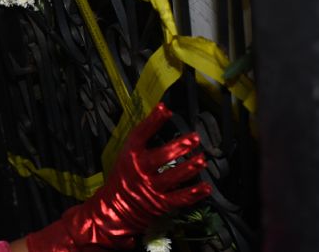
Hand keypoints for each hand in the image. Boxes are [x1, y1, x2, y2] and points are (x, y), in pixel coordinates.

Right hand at [26, 103, 211, 250]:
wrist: (113, 209)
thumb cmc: (122, 179)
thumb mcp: (126, 156)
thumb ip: (142, 142)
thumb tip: (158, 119)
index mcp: (129, 156)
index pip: (141, 134)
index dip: (153, 120)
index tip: (164, 109)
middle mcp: (139, 171)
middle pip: (160, 157)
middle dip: (179, 147)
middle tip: (194, 138)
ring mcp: (149, 188)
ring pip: (172, 177)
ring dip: (189, 168)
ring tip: (201, 159)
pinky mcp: (159, 204)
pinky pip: (179, 198)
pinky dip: (194, 193)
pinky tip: (205, 186)